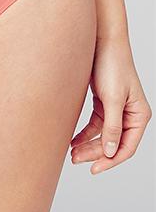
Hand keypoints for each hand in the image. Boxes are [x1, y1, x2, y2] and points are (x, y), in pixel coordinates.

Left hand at [70, 36, 151, 173]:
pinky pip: (95, 124)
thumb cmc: (111, 66)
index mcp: (139, 115)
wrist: (100, 42)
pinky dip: (85, 132)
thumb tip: (111, 152)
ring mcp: (116, 108)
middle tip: (75, 160)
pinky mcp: (103, 101)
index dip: (110, 160)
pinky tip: (73, 139)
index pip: (127, 147)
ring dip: (88, 144)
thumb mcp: (112, 99)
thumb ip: (113, 126)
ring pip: (102, 135)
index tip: (93, 169)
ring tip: (72, 152)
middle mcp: (130, 114)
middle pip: (113, 142)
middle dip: (95, 153)